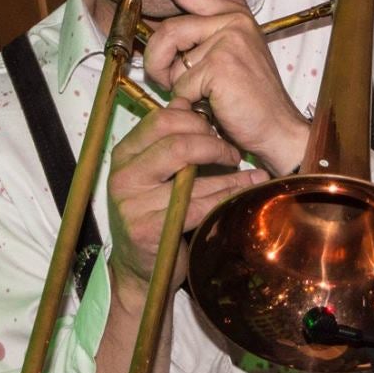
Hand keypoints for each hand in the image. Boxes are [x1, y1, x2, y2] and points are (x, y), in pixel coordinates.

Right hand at [105, 96, 264, 304]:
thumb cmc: (154, 215)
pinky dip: (226, 196)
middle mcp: (122, 177)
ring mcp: (132, 205)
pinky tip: (244, 191)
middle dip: (213, 144)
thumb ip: (168, 141)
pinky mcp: (148, 230)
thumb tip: (186, 102)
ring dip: (229, 173)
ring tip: (251, 172)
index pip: (160, 121)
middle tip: (232, 153)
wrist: (140, 270)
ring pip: (191, 177)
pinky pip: (198, 206)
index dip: (195, 120)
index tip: (216, 130)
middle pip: (176, 144)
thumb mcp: (155, 174)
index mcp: (122, 155)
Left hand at [129, 0, 309, 175]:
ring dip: (170, 81)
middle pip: (168, 28)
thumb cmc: (252, 98)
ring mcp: (228, 40)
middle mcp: (233, 21)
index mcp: (234, 16)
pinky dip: (187, 101)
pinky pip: (181, 82)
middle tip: (164, 80)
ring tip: (190, 95)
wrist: (277, 129)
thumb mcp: (244, 50)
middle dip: (157, 59)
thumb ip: (229, 19)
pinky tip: (208, 106)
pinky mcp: (221, 64)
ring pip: (170, 55)